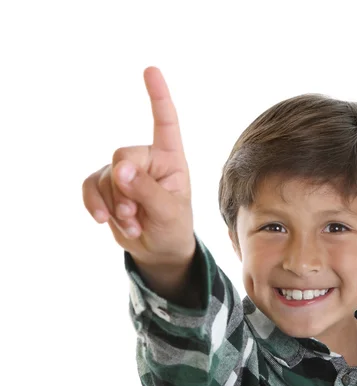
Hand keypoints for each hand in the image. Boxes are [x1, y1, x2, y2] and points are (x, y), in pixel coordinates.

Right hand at [82, 67, 194, 266]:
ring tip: (132, 223)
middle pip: (122, 156)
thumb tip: (118, 168)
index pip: (165, 122)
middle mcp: (147, 159)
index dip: (158, 97)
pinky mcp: (105, 185)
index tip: (151, 70)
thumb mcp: (168, 212)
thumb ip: (146, 190)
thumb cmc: (173, 226)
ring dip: (115, 206)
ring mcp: (124, 171)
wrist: (158, 249)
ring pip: (105, 176)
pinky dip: (95, 205)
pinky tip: (104, 221)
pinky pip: (89, 187)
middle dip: (125, 189)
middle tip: (135, 214)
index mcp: (171, 158)